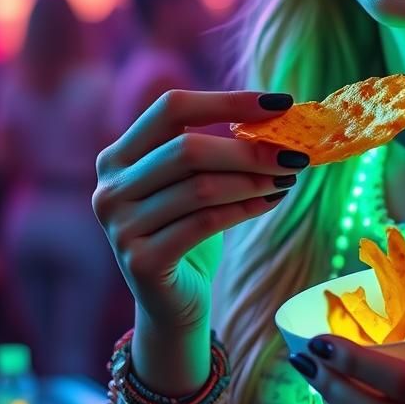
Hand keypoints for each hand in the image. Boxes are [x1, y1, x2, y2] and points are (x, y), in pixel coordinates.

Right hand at [92, 89, 308, 333]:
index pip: (172, 108)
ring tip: (287, 178)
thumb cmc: (189, 228)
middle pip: (188, 150)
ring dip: (254, 180)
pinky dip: (245, 208)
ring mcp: (120, 226)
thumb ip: (216, 148)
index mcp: (118, 155)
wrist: (172, 302)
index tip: (281, 103)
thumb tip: (278, 115)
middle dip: (249, 149)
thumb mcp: (195, 181)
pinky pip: (205, 223)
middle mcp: (110, 187)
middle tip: (294, 154)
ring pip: (201, 187)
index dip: (228, 101)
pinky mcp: (142, 261)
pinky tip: (270, 202)